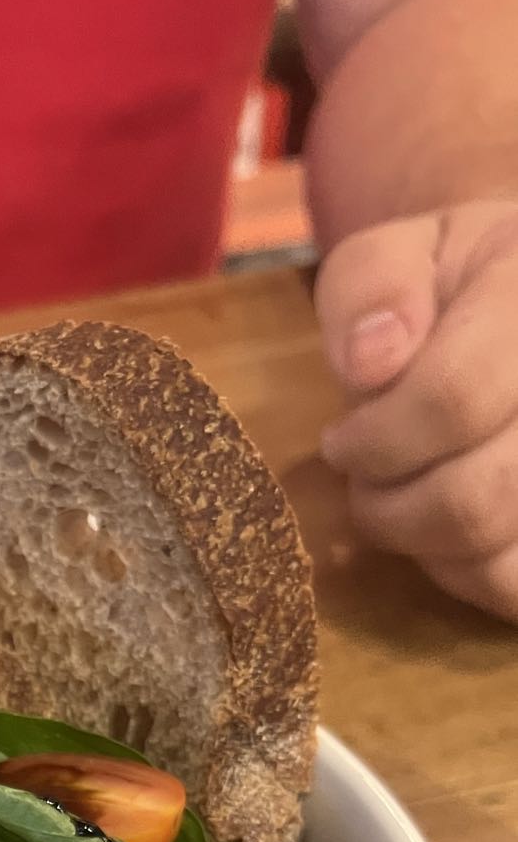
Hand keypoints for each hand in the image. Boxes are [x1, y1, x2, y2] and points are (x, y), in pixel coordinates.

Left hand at [316, 197, 517, 620]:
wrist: (510, 305)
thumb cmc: (450, 289)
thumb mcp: (401, 254)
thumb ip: (374, 285)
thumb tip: (373, 361)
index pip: (450, 399)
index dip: (374, 439)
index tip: (341, 440)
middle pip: (473, 497)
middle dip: (389, 501)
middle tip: (367, 476)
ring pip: (494, 551)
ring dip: (422, 540)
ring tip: (408, 493)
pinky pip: (511, 587)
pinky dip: (468, 573)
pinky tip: (452, 529)